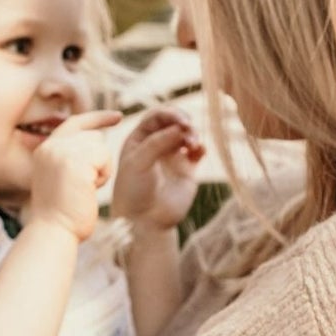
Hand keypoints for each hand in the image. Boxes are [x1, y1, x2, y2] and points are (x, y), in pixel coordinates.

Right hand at [28, 110, 123, 241]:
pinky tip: (89, 191)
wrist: (54, 233)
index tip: (117, 116)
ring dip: (101, 170)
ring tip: (84, 190)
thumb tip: (97, 138)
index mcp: (45, 150)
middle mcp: (51, 146)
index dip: (97, 118)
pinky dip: (103, 176)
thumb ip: (72, 158)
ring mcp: (62, 152)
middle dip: (99, 161)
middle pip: (93, 137)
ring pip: (100, 147)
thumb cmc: (63, 216)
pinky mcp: (76, 162)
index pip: (74, 123)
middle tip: (84, 187)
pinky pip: (104, 159)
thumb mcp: (62, 179)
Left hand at [111, 108, 204, 232]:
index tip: (180, 120)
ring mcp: (173, 156)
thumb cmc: (134, 191)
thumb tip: (182, 127)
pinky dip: (201, 147)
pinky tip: (199, 151)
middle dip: (183, 121)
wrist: (145, 221)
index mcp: (140, 139)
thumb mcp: (139, 162)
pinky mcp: (187, 170)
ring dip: (193, 134)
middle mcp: (157, 145)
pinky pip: (198, 152)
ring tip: (192, 144)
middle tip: (189, 128)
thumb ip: (158, 142)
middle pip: (174, 122)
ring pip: (187, 135)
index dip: (170, 114)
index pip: (157, 116)